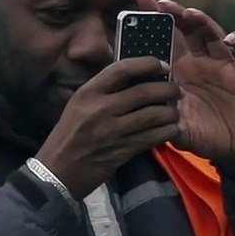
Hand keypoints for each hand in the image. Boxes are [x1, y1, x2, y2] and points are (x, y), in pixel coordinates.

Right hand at [35, 57, 180, 199]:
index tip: (162, 65)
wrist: (58, 171)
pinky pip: (152, 137)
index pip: (122, 69)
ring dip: (170, 112)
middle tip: (176, 90)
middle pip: (143, 92)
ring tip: (175, 111)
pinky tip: (171, 128)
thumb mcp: (78, 105)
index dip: (147, 63)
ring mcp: (112, 130)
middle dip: (167, 89)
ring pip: (152, 115)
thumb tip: (132, 76)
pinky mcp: (122, 150)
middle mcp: (100, 108)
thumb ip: (102, 91)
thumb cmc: (69, 135)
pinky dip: (166, 132)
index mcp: (88, 93)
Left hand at [137, 0, 234, 187]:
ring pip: (212, 35)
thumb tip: (139, 107)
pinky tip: (230, 39)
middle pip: (187, 29)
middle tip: (161, 3)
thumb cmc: (203, 134)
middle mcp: (201, 61)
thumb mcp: (177, 126)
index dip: (154, 18)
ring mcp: (224, 64)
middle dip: (175, 13)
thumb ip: (161, 116)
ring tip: (190, 14)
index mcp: (181, 70)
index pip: (165, 39)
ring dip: (202, 22)